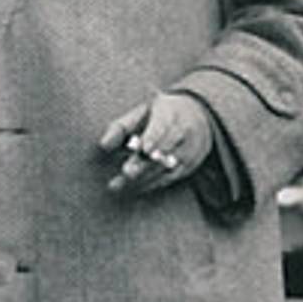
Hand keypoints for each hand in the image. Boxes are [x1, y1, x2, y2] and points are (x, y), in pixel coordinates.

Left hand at [98, 91, 212, 196]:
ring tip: (119, 185)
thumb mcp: (141, 112)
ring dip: (143, 178)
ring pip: (166, 167)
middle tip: (126, 172)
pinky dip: (151, 184)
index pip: (163, 127)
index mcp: (170, 113)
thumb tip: (103, 145)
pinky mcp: (190, 166)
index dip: (154, 138)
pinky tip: (132, 189)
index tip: (145, 149)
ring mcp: (190, 151)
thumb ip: (120, 127)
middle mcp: (184, 132)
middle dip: (145, 162)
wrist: (199, 115)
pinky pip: (170, 178)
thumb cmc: (160, 114)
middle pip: (164, 149)